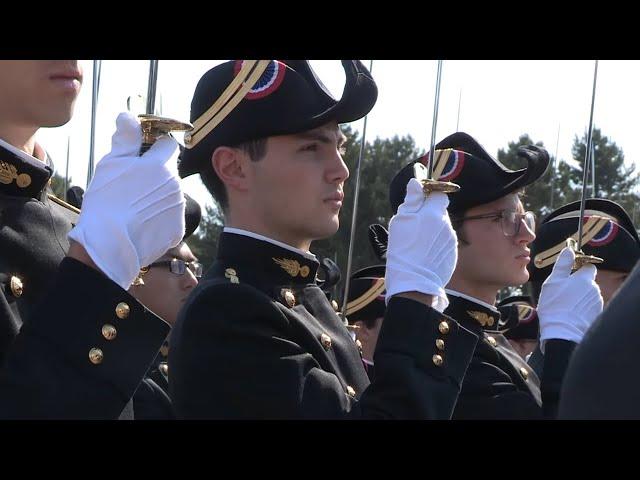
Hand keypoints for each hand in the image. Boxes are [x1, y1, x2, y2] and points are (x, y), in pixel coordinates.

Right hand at [68, 112, 184, 289]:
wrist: (110, 243)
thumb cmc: (107, 200)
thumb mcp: (111, 164)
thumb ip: (125, 138)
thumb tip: (129, 117)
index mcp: (161, 165)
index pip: (169, 145)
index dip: (156, 146)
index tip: (142, 153)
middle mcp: (176, 184)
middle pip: (169, 171)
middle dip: (154, 173)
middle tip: (131, 184)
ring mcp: (178, 208)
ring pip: (170, 194)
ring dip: (157, 195)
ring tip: (133, 206)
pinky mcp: (177, 228)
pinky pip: (170, 217)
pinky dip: (159, 217)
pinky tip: (140, 222)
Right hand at [385, 178, 456, 311]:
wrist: (413, 282)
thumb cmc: (403, 249)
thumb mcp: (401, 220)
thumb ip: (412, 199)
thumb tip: (417, 180)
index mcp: (435, 213)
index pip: (439, 194)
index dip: (429, 196)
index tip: (418, 203)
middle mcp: (447, 225)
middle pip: (439, 212)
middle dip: (428, 216)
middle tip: (412, 227)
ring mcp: (452, 241)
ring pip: (441, 228)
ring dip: (431, 231)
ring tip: (416, 244)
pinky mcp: (452, 255)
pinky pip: (443, 244)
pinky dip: (435, 245)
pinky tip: (423, 254)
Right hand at [537, 247, 603, 348]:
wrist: (563, 331)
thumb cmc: (555, 305)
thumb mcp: (553, 281)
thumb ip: (562, 264)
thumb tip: (569, 250)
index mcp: (584, 279)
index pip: (588, 266)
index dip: (579, 268)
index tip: (569, 274)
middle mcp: (594, 289)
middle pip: (588, 282)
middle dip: (578, 284)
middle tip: (562, 292)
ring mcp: (597, 303)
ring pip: (588, 294)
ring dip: (579, 296)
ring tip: (565, 305)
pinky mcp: (596, 314)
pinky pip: (589, 306)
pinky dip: (581, 307)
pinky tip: (571, 313)